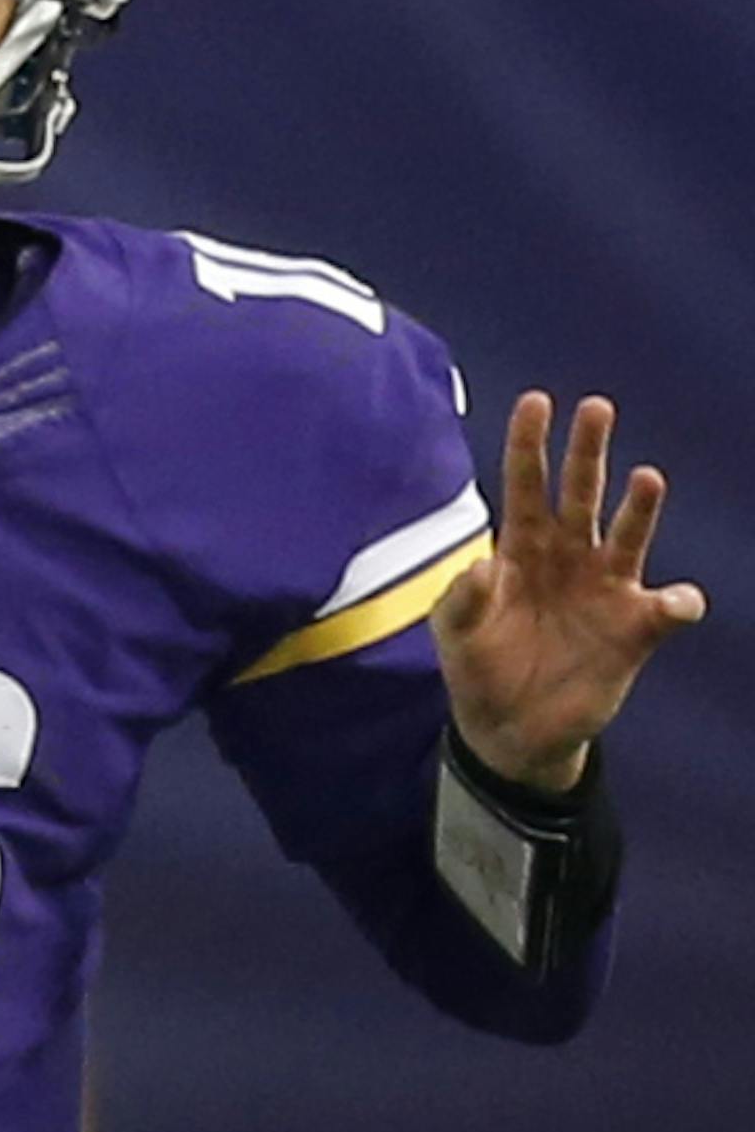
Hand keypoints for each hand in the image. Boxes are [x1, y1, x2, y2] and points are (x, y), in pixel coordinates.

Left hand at [431, 391, 705, 792]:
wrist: (510, 731)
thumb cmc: (478, 668)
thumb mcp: (454, 634)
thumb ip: (462, 600)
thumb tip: (484, 566)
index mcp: (520, 549)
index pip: (525, 485)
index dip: (530, 444)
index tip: (536, 401)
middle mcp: (567, 557)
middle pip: (580, 494)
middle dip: (588, 451)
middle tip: (597, 408)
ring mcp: (604, 590)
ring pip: (627, 535)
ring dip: (639, 508)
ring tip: (646, 478)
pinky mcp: (633, 630)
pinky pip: (665, 610)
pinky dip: (677, 603)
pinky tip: (675, 603)